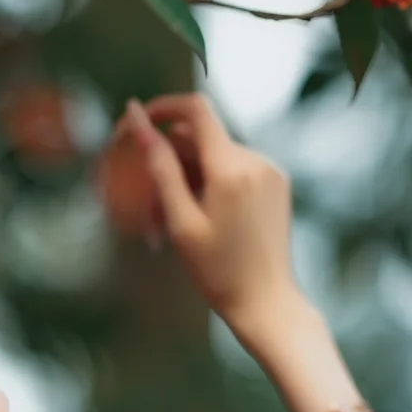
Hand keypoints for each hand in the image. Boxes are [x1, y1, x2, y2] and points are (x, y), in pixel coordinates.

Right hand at [115, 93, 302, 343]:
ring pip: (213, 156)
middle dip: (167, 163)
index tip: (137, 122)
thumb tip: (135, 116)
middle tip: (146, 208)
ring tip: (168, 226)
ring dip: (185, 180)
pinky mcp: (276, 182)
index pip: (195, 109)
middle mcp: (256, 160)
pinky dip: (208, 185)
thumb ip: (158, 164)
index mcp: (232, 168)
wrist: (267, 304)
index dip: (162, 107)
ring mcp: (270, 170)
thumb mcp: (180, 220)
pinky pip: (232, 169)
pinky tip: (197, 220)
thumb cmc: (218, 271)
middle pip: (199, 139)